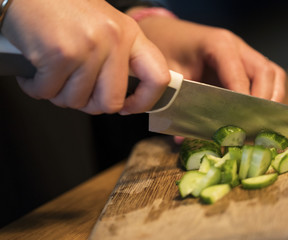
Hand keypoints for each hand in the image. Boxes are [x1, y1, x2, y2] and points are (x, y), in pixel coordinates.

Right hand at [2, 0, 169, 113]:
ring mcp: (89, 47)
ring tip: (52, 73)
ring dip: (59, 94)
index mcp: (130, 34)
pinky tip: (34, 72)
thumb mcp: (104, 27)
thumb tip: (121, 99)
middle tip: (76, 91)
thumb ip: (118, 58)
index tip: (128, 107)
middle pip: (111, 102)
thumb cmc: (63, 9)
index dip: (145, 102)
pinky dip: (36, 87)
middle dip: (89, 105)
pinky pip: (49, 92)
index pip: (158, 77)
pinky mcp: (61, 54)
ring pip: (77, 101)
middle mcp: (114, 40)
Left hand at [135, 14, 285, 143]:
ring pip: (271, 73)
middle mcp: (236, 46)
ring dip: (271, 98)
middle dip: (264, 100)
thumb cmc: (165, 50)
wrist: (164, 34)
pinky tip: (257, 113)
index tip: (243, 122)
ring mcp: (243, 52)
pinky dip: (267, 95)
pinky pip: (265, 77)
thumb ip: (178, 102)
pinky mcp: (243, 62)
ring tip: (262, 122)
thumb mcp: (169, 75)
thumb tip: (183, 139)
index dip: (244, 99)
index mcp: (218, 44)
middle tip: (256, 125)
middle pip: (265, 71)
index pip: (239, 73)